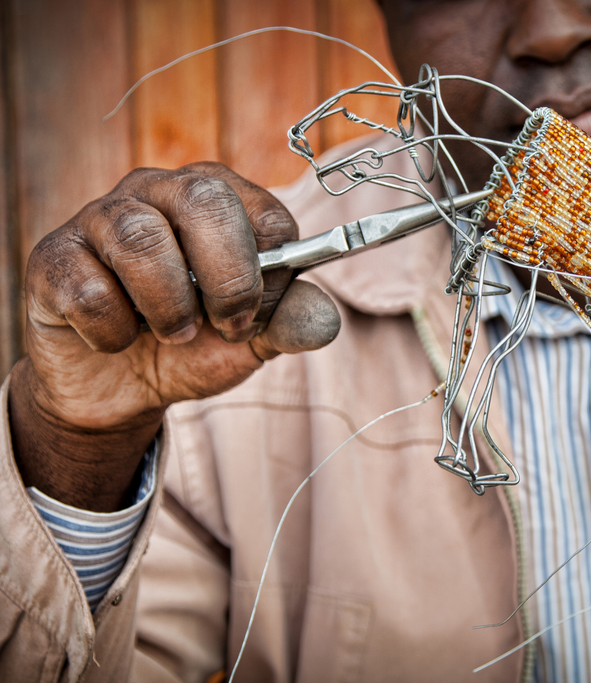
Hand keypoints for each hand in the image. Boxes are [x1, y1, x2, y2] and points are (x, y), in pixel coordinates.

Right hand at [9, 163, 340, 511]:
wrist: (122, 387)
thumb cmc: (193, 343)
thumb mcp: (250, 338)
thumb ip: (288, 323)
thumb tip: (325, 322)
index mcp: (219, 199)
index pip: (266, 212)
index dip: (274, 272)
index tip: (260, 315)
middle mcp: (159, 191)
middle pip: (204, 200)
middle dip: (229, 277)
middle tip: (228, 325)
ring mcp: (101, 218)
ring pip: (141, 239)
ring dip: (169, 307)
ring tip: (173, 335)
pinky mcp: (53, 257)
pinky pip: (88, 288)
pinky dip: (114, 331)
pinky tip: (117, 339)